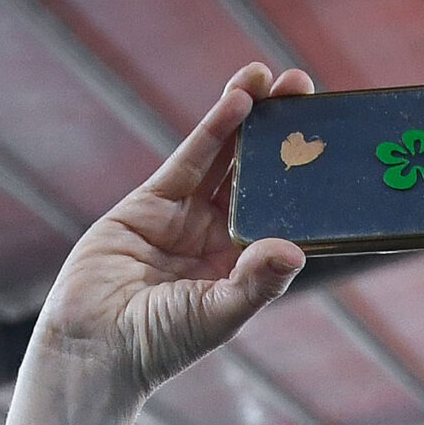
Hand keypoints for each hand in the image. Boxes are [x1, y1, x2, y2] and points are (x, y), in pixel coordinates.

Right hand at [29, 63, 311, 414]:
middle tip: (308, 91)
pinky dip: (213, 130)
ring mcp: (186, 217)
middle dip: (281, 135)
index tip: (331, 142)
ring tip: (272, 77)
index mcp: (246, 267)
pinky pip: (190, 160)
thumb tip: (295, 251)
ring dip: (248, 118)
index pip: (284, 212)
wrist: (92, 347)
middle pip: (258, 176)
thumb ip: (257, 281)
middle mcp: (220, 238)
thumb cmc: (161, 344)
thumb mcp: (218, 314)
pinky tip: (237, 102)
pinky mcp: (151, 203)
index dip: (305, 178)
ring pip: (225, 158)